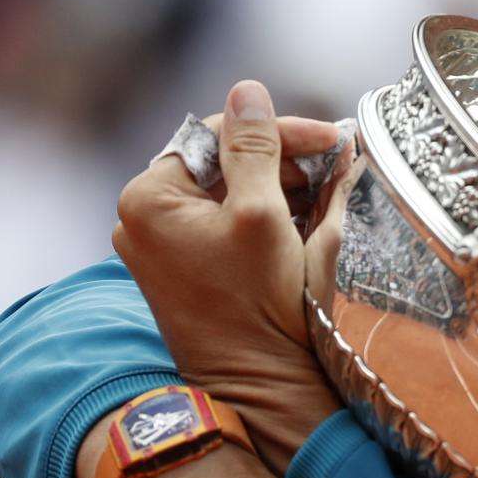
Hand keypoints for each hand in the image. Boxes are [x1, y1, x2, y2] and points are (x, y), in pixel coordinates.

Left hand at [113, 81, 341, 466]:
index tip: (330, 138)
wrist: (258, 388)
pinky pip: (225, 225)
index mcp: (147, 198)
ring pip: (228, 193)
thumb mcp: (261, 215)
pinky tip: (305, 221)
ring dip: (278, 188)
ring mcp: (161, 249)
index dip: (277, 130)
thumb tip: (247, 89)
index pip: (215, 134)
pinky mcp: (185, 272)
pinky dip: (265, 217)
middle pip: (221, 162)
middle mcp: (142, 220)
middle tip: (335, 165)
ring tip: (328, 195)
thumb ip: (254, 148)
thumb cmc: (256, 305)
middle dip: (281, 161)